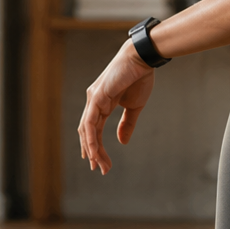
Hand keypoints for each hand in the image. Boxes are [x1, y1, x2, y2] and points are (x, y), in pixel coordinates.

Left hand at [78, 40, 155, 173]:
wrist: (142, 59)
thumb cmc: (139, 78)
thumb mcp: (134, 107)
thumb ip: (127, 124)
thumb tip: (122, 142)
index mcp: (101, 104)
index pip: (93, 130)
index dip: (96, 147)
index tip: (101, 163)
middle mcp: (93, 101)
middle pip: (87, 132)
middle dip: (93, 153)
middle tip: (99, 169)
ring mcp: (93, 99)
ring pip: (87, 130)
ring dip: (92, 150)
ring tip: (99, 165)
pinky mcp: (97, 96)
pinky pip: (90, 122)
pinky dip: (91, 138)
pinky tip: (94, 152)